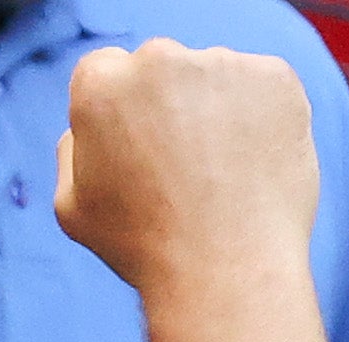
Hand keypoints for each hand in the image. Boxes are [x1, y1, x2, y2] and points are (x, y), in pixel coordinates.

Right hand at [55, 40, 316, 295]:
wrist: (227, 274)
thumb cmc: (148, 251)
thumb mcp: (75, 206)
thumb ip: (72, 151)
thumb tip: (86, 125)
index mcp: (100, 80)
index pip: (116, 72)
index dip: (138, 118)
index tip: (159, 156)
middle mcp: (157, 59)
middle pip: (170, 69)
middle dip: (182, 108)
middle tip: (201, 171)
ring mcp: (221, 65)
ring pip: (223, 78)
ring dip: (229, 112)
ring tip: (235, 177)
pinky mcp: (276, 80)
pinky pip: (273, 89)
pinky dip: (275, 119)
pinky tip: (266, 166)